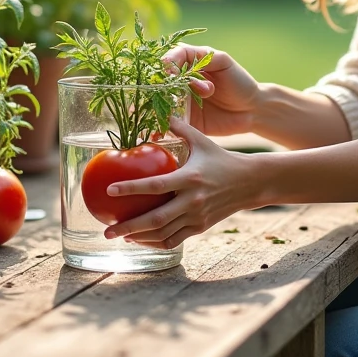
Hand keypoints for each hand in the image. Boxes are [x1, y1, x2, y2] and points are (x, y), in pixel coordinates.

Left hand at [103, 117, 259, 248]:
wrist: (250, 183)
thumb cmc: (221, 159)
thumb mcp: (202, 141)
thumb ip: (180, 128)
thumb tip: (160, 113)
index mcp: (189, 178)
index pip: (155, 185)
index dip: (131, 188)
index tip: (110, 190)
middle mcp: (192, 200)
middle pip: (155, 219)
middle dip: (128, 226)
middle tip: (107, 230)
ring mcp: (196, 216)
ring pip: (163, 234)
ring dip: (139, 237)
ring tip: (120, 236)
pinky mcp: (200, 227)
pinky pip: (174, 240)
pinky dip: (155, 243)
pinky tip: (141, 240)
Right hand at [165, 45, 259, 136]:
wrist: (252, 109)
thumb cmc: (239, 81)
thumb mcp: (223, 62)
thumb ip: (203, 57)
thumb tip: (175, 60)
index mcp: (188, 64)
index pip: (169, 59)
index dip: (167, 64)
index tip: (170, 72)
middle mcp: (179, 83)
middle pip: (160, 83)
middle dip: (162, 87)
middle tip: (172, 93)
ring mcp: (180, 103)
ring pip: (161, 104)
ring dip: (161, 106)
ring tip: (168, 110)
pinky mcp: (184, 123)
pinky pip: (170, 124)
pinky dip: (165, 125)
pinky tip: (167, 126)